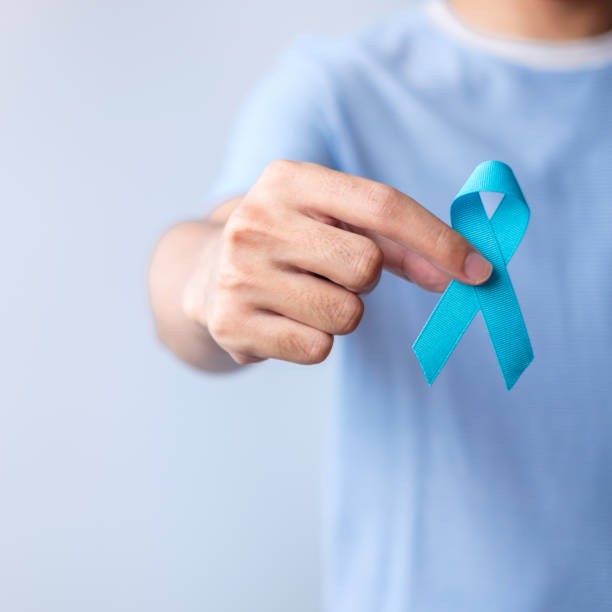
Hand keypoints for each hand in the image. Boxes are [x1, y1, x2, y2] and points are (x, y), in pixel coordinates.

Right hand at [183, 161, 491, 364]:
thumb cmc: (290, 244)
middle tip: (332, 272)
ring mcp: (240, 273)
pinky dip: (316, 341)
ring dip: (341, 312)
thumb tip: (465, 271)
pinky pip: (318, 348)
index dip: (438, 240)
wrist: (207, 274)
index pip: (382, 205)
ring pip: (346, 314)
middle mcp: (257, 220)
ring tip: (303, 296)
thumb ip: (397, 242)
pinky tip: (284, 321)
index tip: (478, 270)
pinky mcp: (232, 322)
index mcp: (288, 179)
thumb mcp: (333, 222)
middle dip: (366, 279)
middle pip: (366, 266)